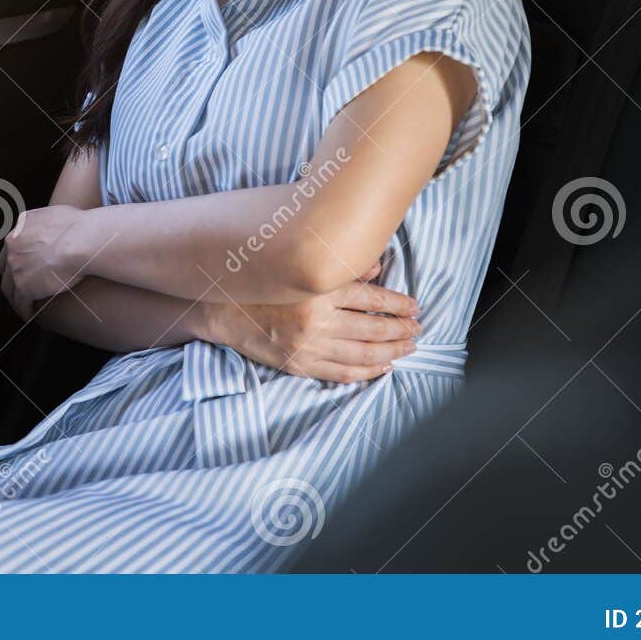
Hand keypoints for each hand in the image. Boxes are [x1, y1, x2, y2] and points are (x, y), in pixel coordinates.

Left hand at [0, 204, 86, 319]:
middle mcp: (12, 247)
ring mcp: (16, 268)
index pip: (10, 248)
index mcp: (20, 229)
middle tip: (18, 287)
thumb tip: (50, 226)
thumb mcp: (55, 214)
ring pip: (9, 288)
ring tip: (23, 306)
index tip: (22, 267)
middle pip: (5, 268)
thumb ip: (44, 222)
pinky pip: (20, 303)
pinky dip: (23, 310)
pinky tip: (29, 315)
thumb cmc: (78, 226)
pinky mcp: (24, 287)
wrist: (81, 240)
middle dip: (10, 278)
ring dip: (15, 297)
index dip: (15, 259)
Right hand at [203, 261, 422, 382]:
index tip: (414, 306)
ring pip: (361, 353)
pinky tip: (382, 367)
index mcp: (318, 290)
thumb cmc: (262, 283)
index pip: (371, 297)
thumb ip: (339, 268)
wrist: (222, 309)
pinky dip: (365, 372)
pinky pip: (340, 373)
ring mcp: (308, 345)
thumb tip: (376, 266)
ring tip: (408, 347)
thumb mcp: (298, 267)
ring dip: (390, 351)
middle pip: (372, 327)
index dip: (397, 303)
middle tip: (418, 329)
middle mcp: (317, 319)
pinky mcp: (299, 364)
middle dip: (400, 329)